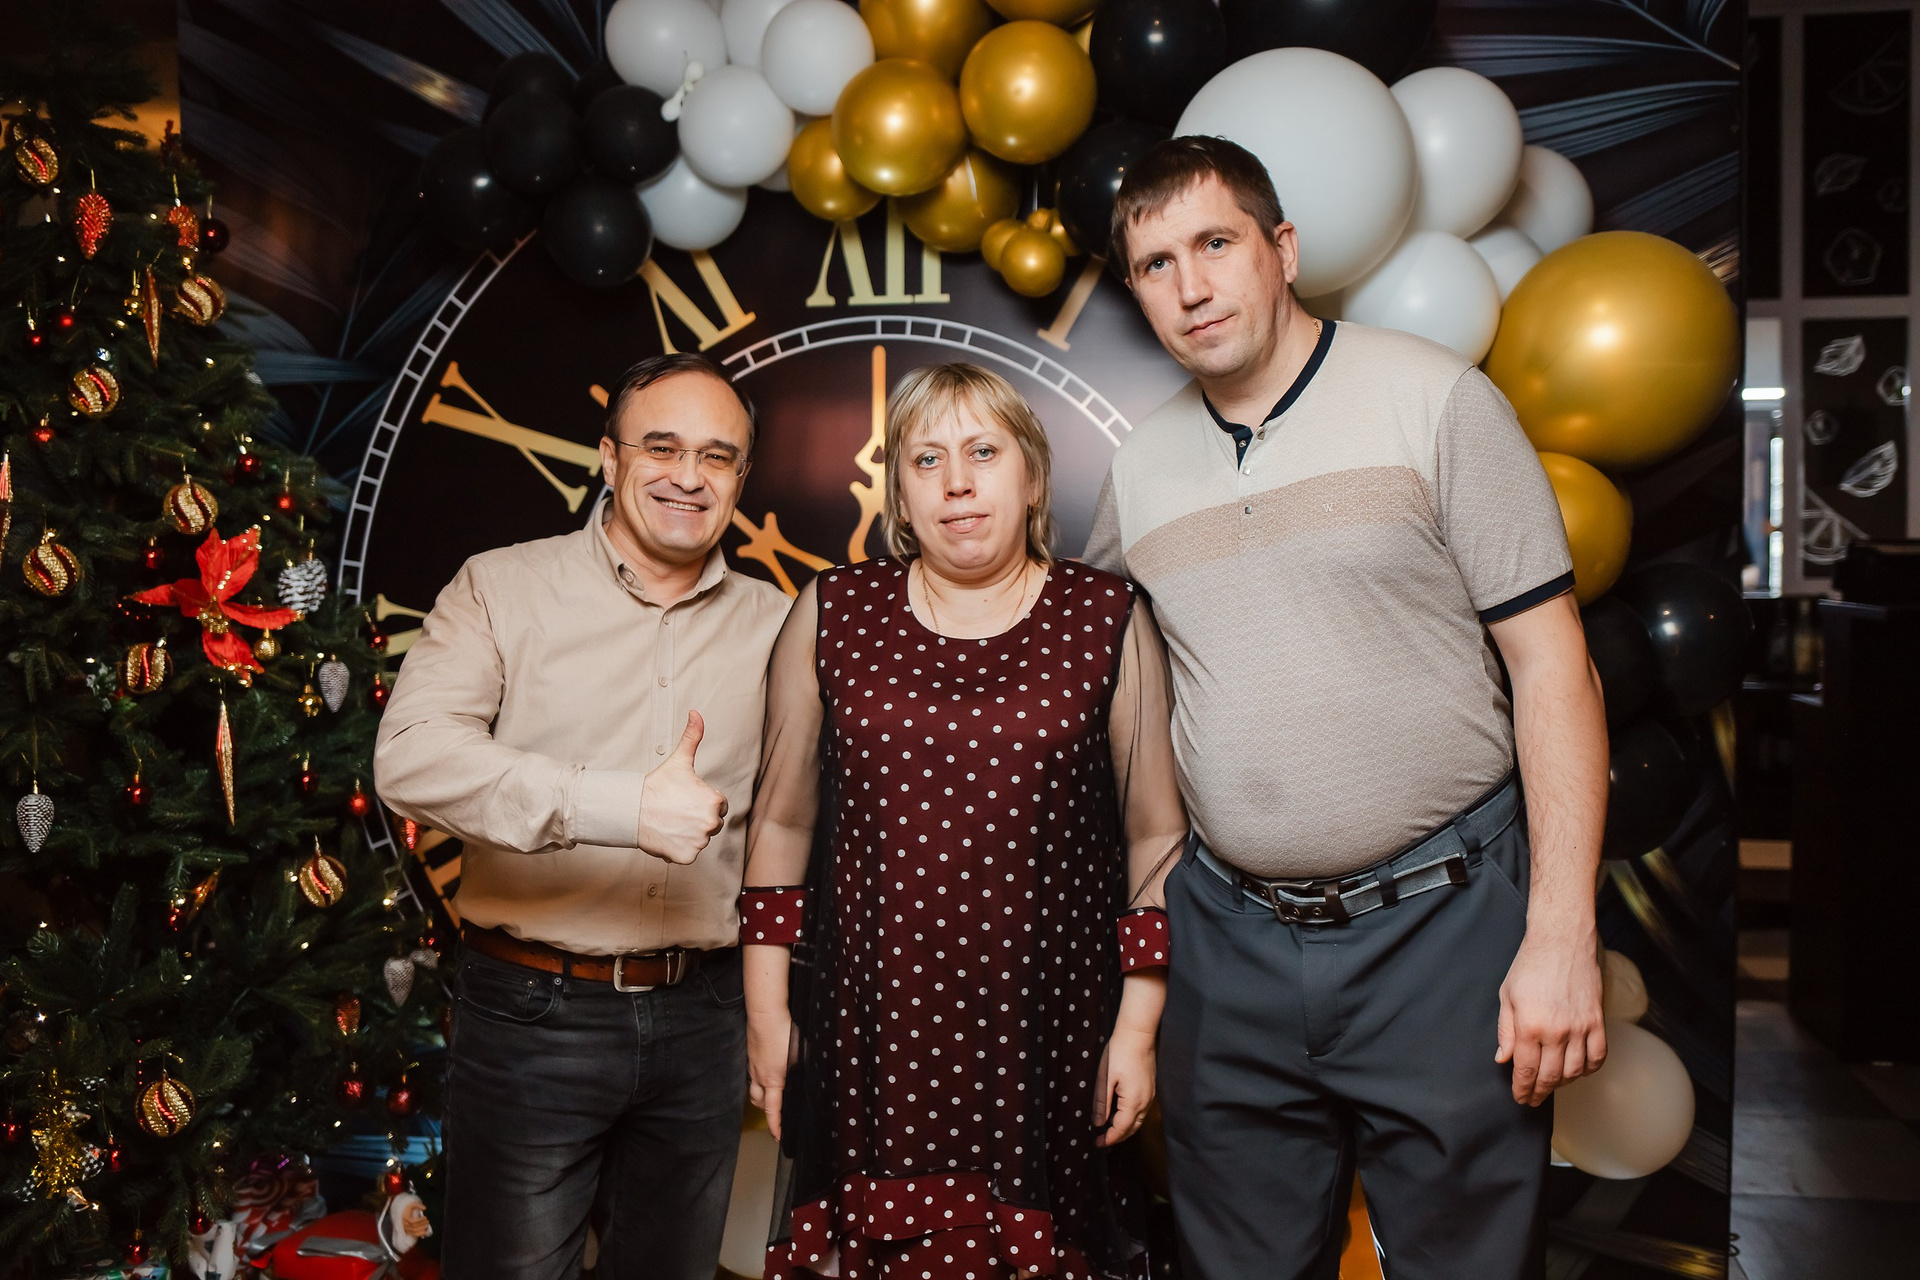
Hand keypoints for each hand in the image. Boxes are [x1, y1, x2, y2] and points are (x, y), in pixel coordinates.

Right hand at [638, 711, 727, 864]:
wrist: (632, 811)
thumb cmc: (657, 786)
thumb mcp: (679, 760)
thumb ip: (692, 737)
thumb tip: (696, 713)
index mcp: (714, 801)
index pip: (717, 805)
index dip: (701, 801)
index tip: (684, 798)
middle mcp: (711, 823)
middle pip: (711, 823)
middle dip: (696, 818)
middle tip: (676, 811)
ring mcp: (699, 842)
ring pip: (700, 838)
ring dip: (689, 833)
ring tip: (671, 822)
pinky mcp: (687, 857)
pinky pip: (689, 854)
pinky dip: (679, 848)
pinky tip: (667, 836)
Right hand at [748, 1007, 794, 1140]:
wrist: (765, 1015)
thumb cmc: (784, 1032)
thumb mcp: (801, 1052)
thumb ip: (805, 1067)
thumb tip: (816, 1075)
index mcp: (773, 1080)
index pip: (772, 1110)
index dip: (776, 1126)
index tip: (778, 1137)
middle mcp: (759, 1076)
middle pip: (758, 1102)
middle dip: (766, 1111)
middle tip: (776, 1115)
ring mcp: (752, 1066)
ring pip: (753, 1089)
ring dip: (761, 1096)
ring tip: (772, 1096)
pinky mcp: (750, 1056)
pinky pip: (752, 1075)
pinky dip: (759, 1079)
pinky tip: (768, 1071)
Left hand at [1093, 1027, 1155, 1146]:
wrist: (1138, 1034)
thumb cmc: (1119, 1053)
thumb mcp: (1106, 1079)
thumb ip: (1103, 1103)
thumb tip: (1099, 1124)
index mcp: (1133, 1101)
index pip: (1122, 1129)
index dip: (1110, 1139)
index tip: (1098, 1144)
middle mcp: (1145, 1102)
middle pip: (1133, 1128)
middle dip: (1118, 1137)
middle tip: (1102, 1141)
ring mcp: (1150, 1095)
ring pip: (1138, 1120)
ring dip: (1125, 1128)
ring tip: (1110, 1130)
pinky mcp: (1151, 1088)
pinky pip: (1141, 1111)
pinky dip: (1131, 1118)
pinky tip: (1120, 1114)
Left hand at [1496, 930, 1606, 1105]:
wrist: (1561, 942)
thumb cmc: (1530, 965)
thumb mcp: (1507, 996)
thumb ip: (1505, 1031)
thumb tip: (1503, 1059)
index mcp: (1530, 1026)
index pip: (1526, 1069)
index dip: (1522, 1088)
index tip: (1520, 1098)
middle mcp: (1557, 1032)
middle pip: (1550, 1076)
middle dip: (1540, 1091)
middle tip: (1533, 1099)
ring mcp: (1580, 1028)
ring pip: (1575, 1071)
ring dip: (1563, 1083)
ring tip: (1552, 1084)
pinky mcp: (1597, 1021)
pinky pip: (1598, 1056)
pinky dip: (1589, 1069)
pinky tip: (1579, 1071)